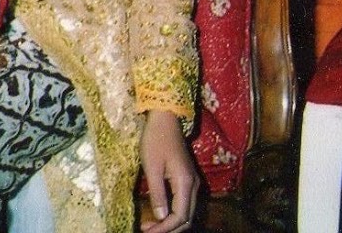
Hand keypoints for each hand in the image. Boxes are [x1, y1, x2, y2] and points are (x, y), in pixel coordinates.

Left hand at [139, 109, 197, 232]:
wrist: (165, 119)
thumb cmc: (155, 140)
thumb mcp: (152, 167)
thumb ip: (157, 193)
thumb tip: (161, 218)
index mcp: (186, 183)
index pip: (180, 216)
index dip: (165, 228)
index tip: (148, 231)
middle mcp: (193, 185)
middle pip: (186, 218)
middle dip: (168, 229)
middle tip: (147, 230)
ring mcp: (192, 182)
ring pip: (186, 212)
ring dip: (171, 222)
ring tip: (151, 225)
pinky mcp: (187, 179)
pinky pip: (184, 203)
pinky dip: (173, 213)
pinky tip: (159, 213)